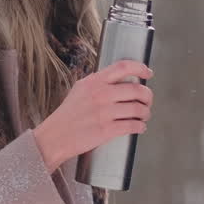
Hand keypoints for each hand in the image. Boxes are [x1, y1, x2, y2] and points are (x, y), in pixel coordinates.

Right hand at [34, 60, 152, 171]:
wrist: (55, 137)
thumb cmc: (68, 114)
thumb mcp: (80, 89)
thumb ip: (98, 82)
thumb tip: (120, 78)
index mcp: (94, 81)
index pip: (123, 67)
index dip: (140, 68)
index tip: (148, 73)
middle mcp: (100, 94)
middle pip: (136, 89)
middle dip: (148, 96)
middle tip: (148, 101)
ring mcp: (104, 113)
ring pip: (138, 109)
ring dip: (146, 113)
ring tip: (144, 115)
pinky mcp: (106, 130)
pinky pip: (132, 126)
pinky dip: (140, 126)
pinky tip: (140, 127)